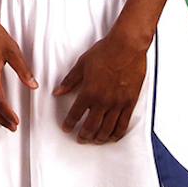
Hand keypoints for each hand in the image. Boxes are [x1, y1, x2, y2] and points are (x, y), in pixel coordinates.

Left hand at [54, 29, 151, 143]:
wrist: (128, 46)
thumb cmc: (106, 51)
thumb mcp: (82, 64)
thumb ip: (70, 81)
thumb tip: (58, 92)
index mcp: (89, 91)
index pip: (76, 114)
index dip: (70, 124)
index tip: (67, 128)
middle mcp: (103, 100)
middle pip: (91, 126)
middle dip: (84, 135)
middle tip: (80, 138)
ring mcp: (118, 103)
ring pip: (107, 129)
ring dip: (99, 138)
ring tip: (94, 140)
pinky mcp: (130, 102)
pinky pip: (123, 124)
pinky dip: (117, 134)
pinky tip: (112, 137)